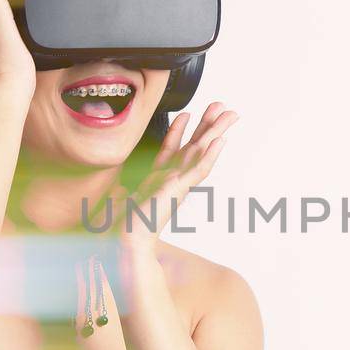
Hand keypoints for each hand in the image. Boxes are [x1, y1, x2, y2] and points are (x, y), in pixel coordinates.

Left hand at [97, 102, 237, 253]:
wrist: (128, 242)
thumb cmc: (125, 228)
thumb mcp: (121, 203)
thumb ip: (124, 195)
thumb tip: (119, 192)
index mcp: (158, 180)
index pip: (170, 148)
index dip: (178, 130)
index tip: (186, 114)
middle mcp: (172, 179)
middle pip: (193, 145)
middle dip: (207, 125)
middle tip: (222, 107)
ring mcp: (179, 184)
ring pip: (201, 152)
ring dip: (215, 132)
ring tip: (229, 115)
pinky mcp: (181, 190)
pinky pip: (199, 170)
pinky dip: (210, 155)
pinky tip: (221, 141)